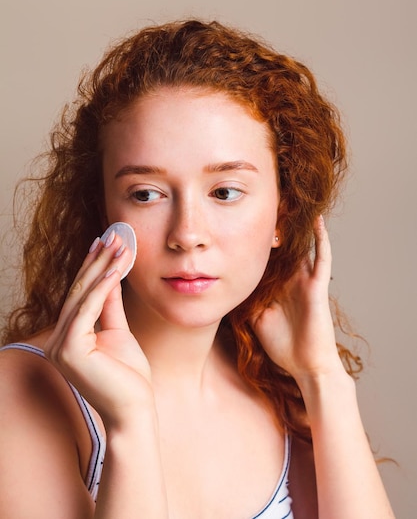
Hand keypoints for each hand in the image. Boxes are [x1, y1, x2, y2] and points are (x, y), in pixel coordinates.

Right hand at [45, 232, 153, 428]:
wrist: (135, 410)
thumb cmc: (129, 377)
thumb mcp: (119, 332)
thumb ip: (111, 306)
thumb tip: (112, 276)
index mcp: (66, 338)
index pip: (80, 296)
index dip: (94, 267)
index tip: (106, 243)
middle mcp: (57, 341)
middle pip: (79, 292)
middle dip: (98, 261)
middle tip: (113, 236)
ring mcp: (59, 346)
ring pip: (83, 296)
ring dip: (102, 267)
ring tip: (118, 245)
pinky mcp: (69, 349)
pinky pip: (88, 309)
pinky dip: (103, 287)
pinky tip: (115, 268)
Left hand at [251, 216, 344, 384]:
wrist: (305, 365)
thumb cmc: (282, 345)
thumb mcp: (254, 318)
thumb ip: (244, 300)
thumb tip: (222, 287)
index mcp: (276, 285)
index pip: (266, 257)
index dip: (255, 241)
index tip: (239, 222)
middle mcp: (291, 278)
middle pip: (282, 247)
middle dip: (273, 228)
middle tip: (262, 204)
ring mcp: (305, 280)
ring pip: (301, 246)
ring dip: (296, 227)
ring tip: (289, 202)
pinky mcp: (317, 285)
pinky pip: (322, 258)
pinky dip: (321, 239)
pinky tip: (317, 221)